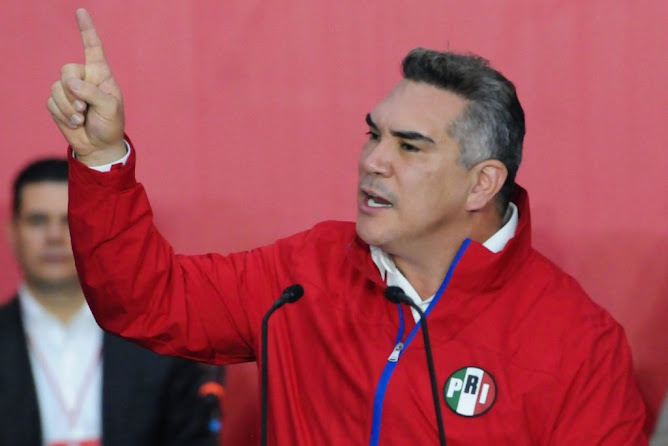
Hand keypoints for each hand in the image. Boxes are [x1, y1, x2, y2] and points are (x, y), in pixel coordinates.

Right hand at [47, 8, 125, 165]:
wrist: (100, 145)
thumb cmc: (110, 124)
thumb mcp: (110, 108)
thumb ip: (93, 93)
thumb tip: (71, 84)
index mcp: (101, 74)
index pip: (93, 47)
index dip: (87, 29)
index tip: (81, 11)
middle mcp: (83, 78)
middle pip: (67, 70)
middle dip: (74, 91)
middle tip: (85, 108)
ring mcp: (68, 90)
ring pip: (56, 87)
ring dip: (69, 107)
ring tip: (82, 117)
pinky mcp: (57, 102)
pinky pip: (51, 102)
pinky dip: (63, 115)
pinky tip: (75, 122)